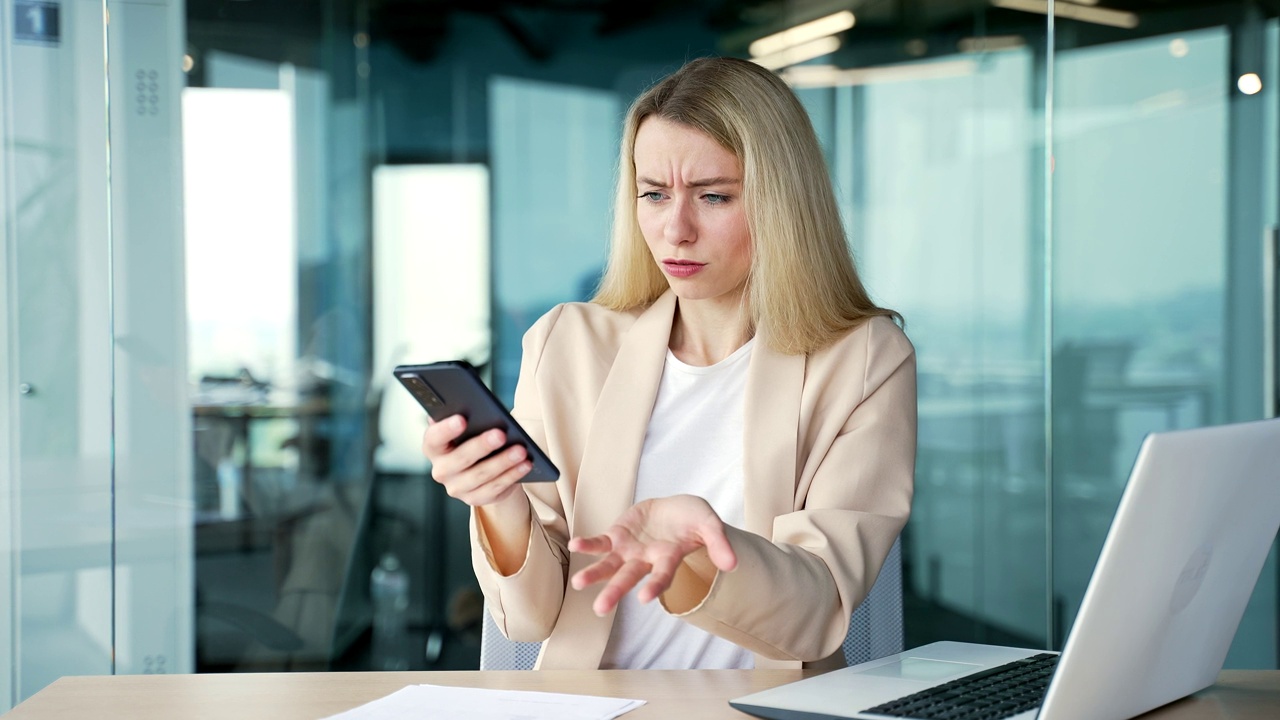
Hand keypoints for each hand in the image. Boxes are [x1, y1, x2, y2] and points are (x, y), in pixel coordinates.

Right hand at [421, 415, 531, 506]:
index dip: (446, 429)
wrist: (481, 467)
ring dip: (503, 462)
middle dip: (482, 446)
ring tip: (521, 450)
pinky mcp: (474, 499)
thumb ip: (469, 418)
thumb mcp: (468, 428)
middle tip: (501, 434)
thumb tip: (482, 409)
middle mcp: (441, 470)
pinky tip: (525, 464)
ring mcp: (456, 488)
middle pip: (460, 459)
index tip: (462, 419)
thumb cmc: (472, 438)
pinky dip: (512, 475)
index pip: (434, 438)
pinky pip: (495, 488)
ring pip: (481, 475)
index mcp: (433, 448)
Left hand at [567, 495, 736, 615]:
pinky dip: (588, 545)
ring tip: (578, 583)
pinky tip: (576, 545)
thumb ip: (718, 542)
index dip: (655, 586)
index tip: (645, 599)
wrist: (674, 508)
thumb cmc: (692, 519)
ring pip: (610, 565)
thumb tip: (732, 564)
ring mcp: (630, 549)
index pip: (662, 576)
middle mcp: (646, 559)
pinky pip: (600, 543)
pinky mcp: (617, 535)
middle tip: (600, 609)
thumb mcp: (709, 523)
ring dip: (594, 574)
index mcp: (669, 558)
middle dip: (615, 592)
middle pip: (629, 577)